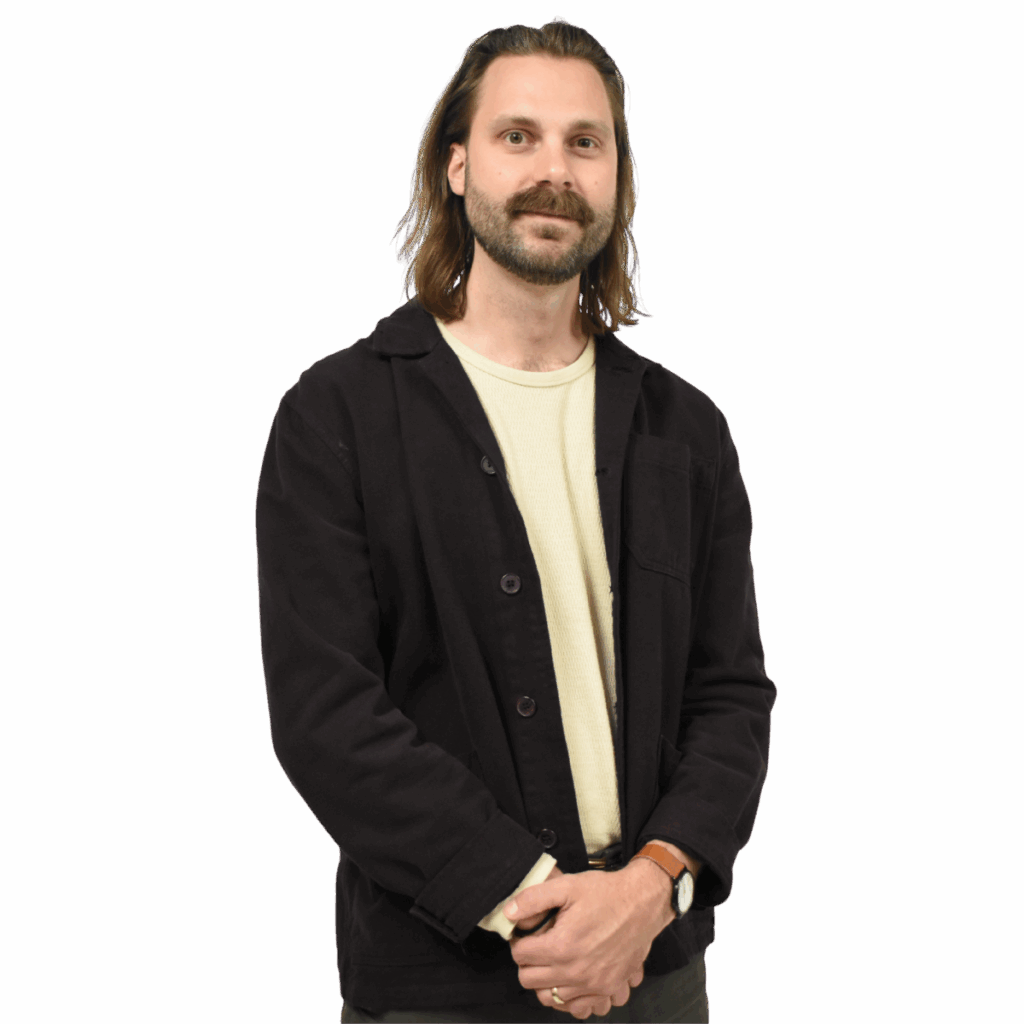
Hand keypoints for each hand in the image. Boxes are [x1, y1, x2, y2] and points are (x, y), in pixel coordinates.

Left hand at [506, 864, 664, 1018]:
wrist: (642, 904)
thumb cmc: (606, 893)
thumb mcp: (567, 886)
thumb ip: (533, 899)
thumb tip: (509, 913)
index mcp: (562, 946)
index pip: (520, 955)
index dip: (518, 941)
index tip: (525, 934)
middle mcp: (576, 971)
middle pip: (529, 980)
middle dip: (527, 962)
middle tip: (536, 947)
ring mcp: (593, 985)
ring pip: (549, 998)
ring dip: (545, 981)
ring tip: (551, 961)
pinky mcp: (607, 989)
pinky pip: (577, 1008)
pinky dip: (568, 997)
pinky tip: (568, 977)